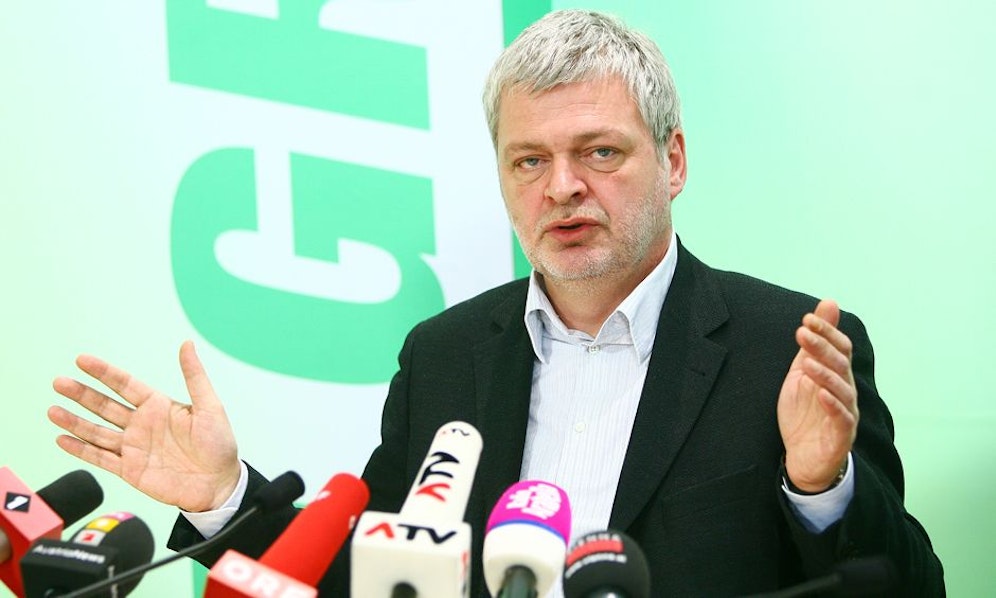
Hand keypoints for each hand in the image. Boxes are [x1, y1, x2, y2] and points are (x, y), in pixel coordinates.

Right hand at [48, 341, 240, 511]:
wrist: (219, 485)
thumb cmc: (220, 445)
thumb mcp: (210, 406)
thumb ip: (195, 376)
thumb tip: (187, 344)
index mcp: (159, 406)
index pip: (125, 384)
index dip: (104, 372)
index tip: (82, 360)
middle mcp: (142, 424)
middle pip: (104, 406)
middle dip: (81, 394)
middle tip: (59, 382)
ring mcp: (134, 447)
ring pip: (97, 431)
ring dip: (74, 422)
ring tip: (52, 410)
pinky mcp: (130, 470)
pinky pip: (100, 458)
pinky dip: (80, 450)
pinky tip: (62, 440)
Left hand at [777, 299, 858, 491]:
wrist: (804, 458)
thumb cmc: (805, 413)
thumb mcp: (803, 372)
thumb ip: (814, 343)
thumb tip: (828, 304)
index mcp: (837, 376)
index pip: (839, 348)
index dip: (826, 333)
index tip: (807, 319)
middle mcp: (845, 392)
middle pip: (840, 365)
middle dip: (822, 347)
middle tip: (803, 331)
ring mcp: (845, 413)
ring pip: (842, 390)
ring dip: (825, 374)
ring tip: (808, 363)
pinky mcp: (841, 435)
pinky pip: (841, 418)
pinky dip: (833, 405)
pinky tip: (821, 394)